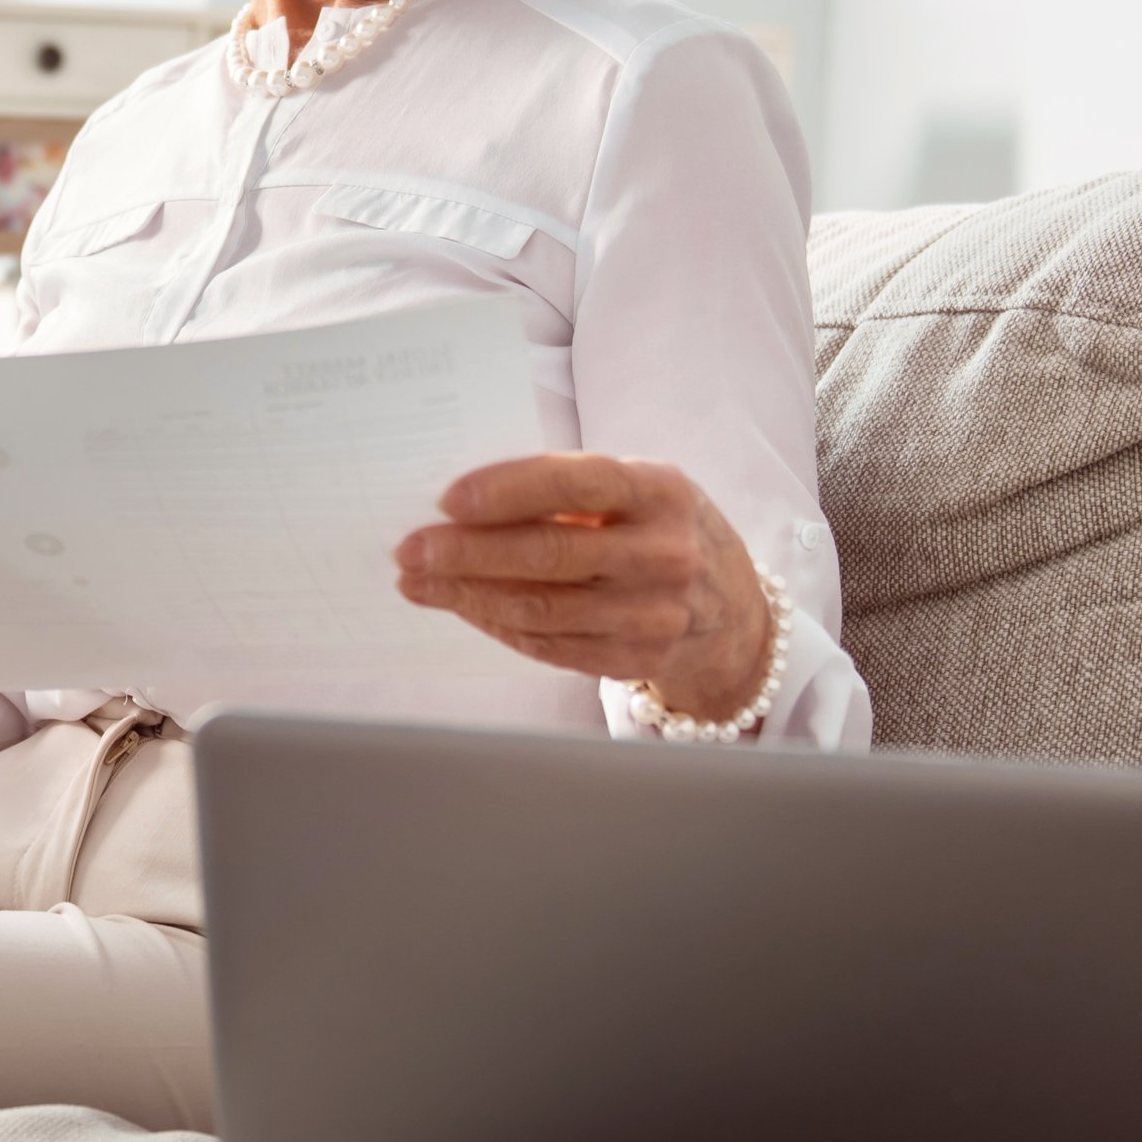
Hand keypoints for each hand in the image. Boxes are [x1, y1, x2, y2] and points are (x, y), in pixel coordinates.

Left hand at [395, 454, 778, 721]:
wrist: (731, 610)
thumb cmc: (660, 529)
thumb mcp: (639, 490)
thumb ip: (569, 490)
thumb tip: (464, 504)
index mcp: (661, 490)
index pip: (576, 484)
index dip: (508, 491)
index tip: (447, 499)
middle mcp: (663, 553)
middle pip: (548, 555)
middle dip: (466, 553)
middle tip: (409, 549)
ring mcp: (653, 613)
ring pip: (540, 607)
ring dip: (466, 594)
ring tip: (417, 581)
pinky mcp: (636, 657)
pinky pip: (549, 644)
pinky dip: (496, 624)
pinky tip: (461, 606)